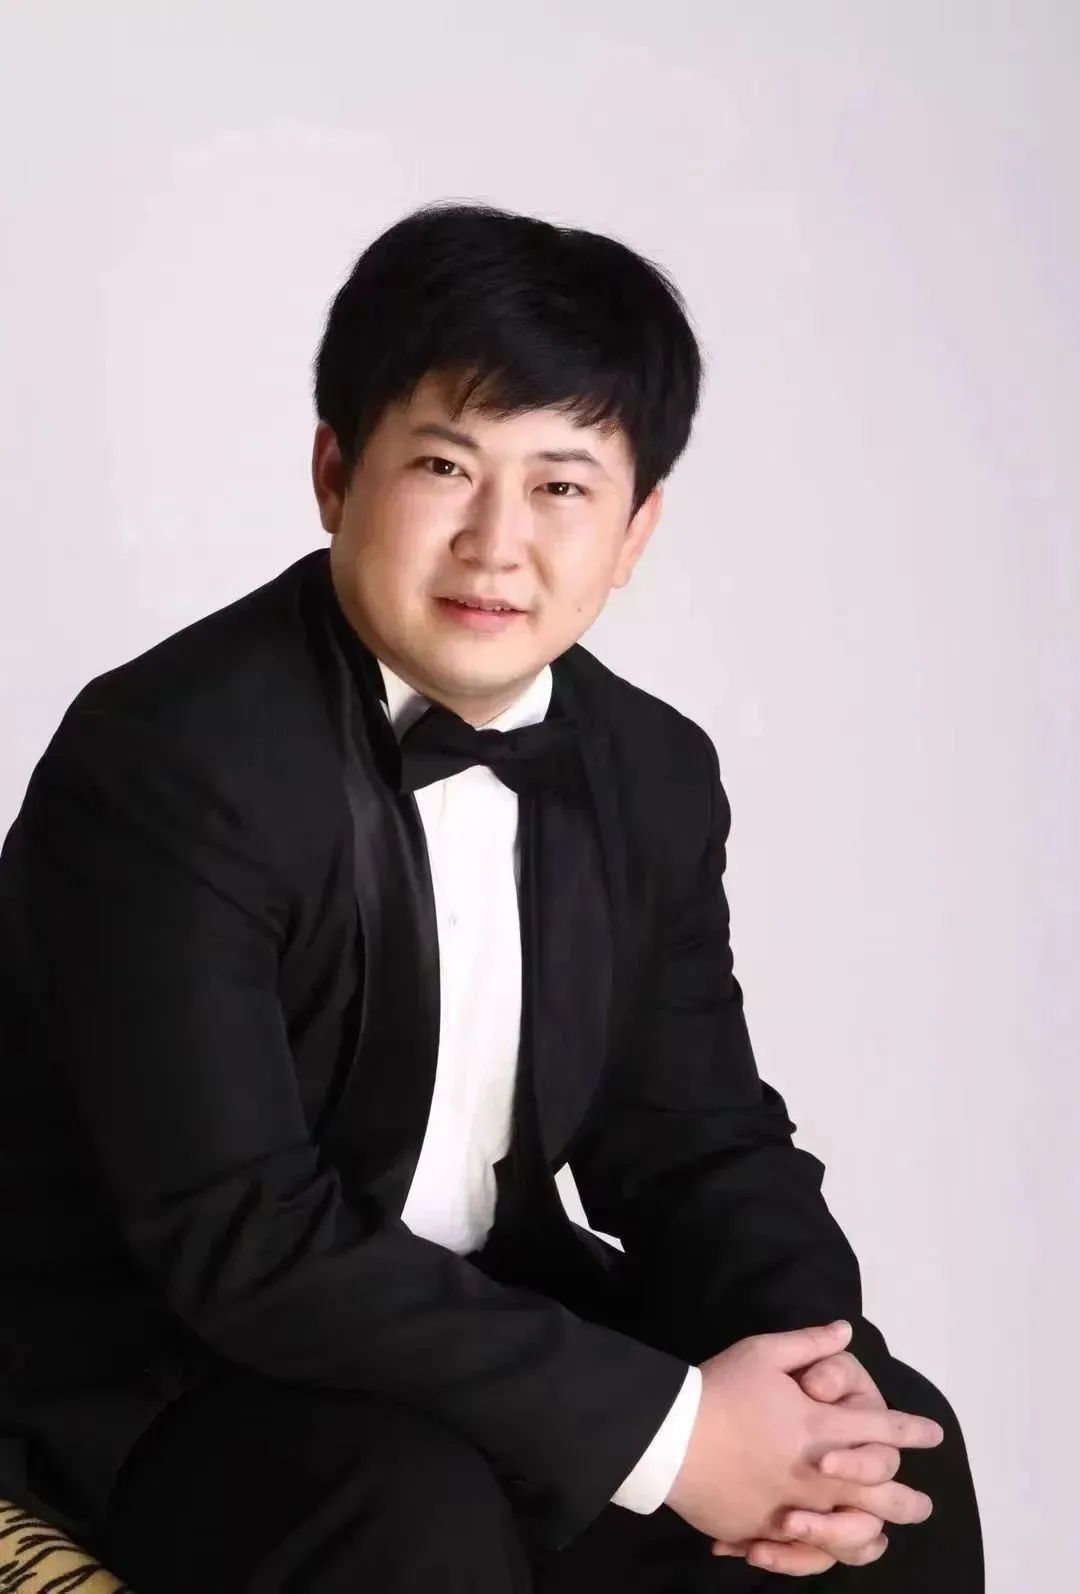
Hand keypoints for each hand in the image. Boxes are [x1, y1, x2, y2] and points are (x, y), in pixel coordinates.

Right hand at [663, 1320, 941, 1556]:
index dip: (910, 1431)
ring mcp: (790, 1508)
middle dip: (907, 1499)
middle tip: (924, 1505)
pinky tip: (831, 1552)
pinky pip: (804, 1553)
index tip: (932, 1434)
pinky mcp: (762, 1530)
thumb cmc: (719, 1389)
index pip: (880, 1430)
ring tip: (883, 1538)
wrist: (670, 1436)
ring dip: (873, 1534)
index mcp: (819, 1427)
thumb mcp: (762, 1352)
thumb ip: (809, 1343)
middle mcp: (814, 1472)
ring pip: (849, 1533)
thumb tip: (845, 1330)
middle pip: (878, 1492)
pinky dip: (824, 1554)